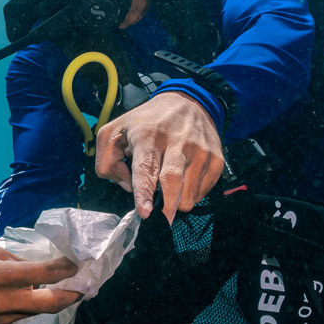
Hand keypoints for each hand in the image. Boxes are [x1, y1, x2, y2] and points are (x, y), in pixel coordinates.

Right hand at [0, 246, 78, 323]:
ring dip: (52, 302)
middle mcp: (3, 299)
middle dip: (72, 295)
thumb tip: (38, 269)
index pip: (44, 272)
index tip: (79, 262)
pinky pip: (22, 317)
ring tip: (66, 290)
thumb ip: (16, 262)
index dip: (66, 268)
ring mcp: (0, 317)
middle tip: (85, 286)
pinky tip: (35, 298)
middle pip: (50, 302)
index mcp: (0, 275)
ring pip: (37, 312)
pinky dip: (31, 307)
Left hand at [94, 90, 224, 224]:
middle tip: (161, 221)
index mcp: (148, 135)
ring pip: (188, 194)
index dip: (144, 192)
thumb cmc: (147, 122)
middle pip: (172, 182)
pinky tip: (182, 179)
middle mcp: (177, 141)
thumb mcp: (115, 131)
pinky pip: (201, 192)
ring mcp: (200, 150)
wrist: (190, 102)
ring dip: (175, 201)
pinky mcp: (216, 159)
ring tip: (166, 184)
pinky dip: (189, 195)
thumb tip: (125, 187)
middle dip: (166, 207)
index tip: (145, 212)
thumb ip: (107, 161)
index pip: (146, 167)